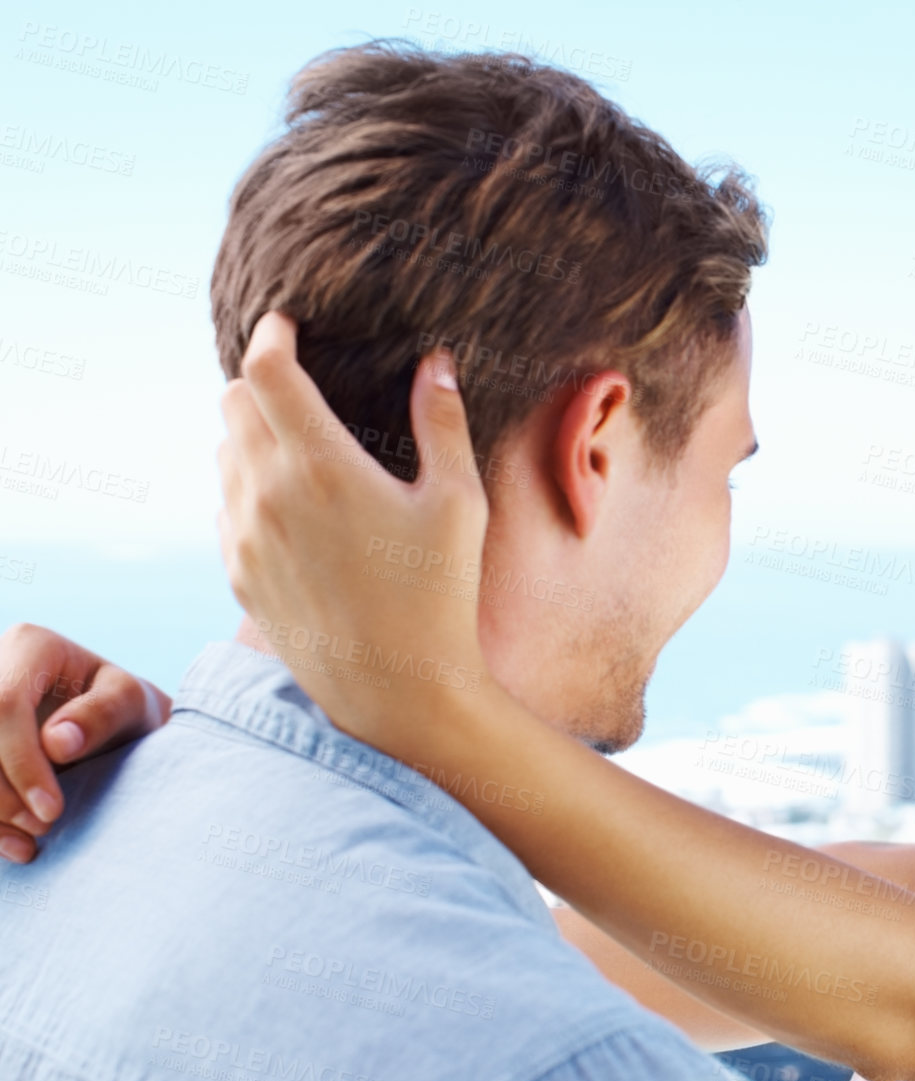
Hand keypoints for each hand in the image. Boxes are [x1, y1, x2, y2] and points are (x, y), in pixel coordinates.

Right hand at [0, 624, 170, 861]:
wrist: (113, 727)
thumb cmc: (125, 710)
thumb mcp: (131, 704)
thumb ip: (101, 715)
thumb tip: (57, 742)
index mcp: (30, 646)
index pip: (3, 703)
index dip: (19, 761)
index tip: (51, 810)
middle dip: (0, 792)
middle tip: (44, 827)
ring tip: (29, 846)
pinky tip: (13, 847)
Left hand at [215, 312, 491, 744]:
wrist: (397, 691)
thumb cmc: (440, 595)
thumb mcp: (457, 504)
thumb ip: (443, 423)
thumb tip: (436, 361)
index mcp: (322, 466)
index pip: (266, 370)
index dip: (270, 334)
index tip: (286, 323)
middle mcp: (267, 494)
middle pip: (233, 402)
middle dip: (261, 382)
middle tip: (299, 383)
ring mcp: (243, 535)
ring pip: (223, 453)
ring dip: (251, 434)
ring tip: (299, 444)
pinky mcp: (236, 571)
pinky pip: (225, 504)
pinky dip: (247, 486)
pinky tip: (293, 505)